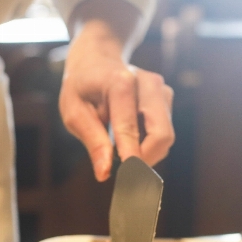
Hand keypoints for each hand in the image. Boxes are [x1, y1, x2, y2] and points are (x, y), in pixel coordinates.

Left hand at [60, 2, 174, 181]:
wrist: (97, 59)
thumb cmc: (82, 87)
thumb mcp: (74, 112)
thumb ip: (92, 141)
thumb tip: (105, 173)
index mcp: (121, 83)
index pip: (130, 128)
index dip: (132, 158)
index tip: (130, 182)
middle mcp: (148, 84)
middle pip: (161, 135)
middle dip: (146, 161)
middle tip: (124, 174)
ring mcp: (161, 90)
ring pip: (165, 137)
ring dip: (146, 153)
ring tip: (120, 150)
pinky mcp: (167, 98)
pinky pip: (163, 132)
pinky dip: (148, 144)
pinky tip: (129, 138)